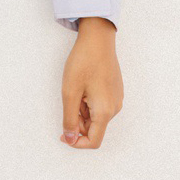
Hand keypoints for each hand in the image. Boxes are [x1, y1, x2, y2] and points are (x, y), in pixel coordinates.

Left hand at [59, 16, 122, 149]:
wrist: (98, 37)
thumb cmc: (84, 62)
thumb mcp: (70, 92)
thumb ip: (69, 119)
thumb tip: (70, 138)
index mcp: (106, 111)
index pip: (93, 141)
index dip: (76, 142)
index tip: (63, 134)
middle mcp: (115, 107)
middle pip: (94, 128)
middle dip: (78, 122)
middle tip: (67, 101)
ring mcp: (116, 98)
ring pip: (96, 116)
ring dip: (82, 111)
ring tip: (75, 89)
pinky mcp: (115, 89)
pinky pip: (100, 105)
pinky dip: (88, 102)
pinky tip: (83, 85)